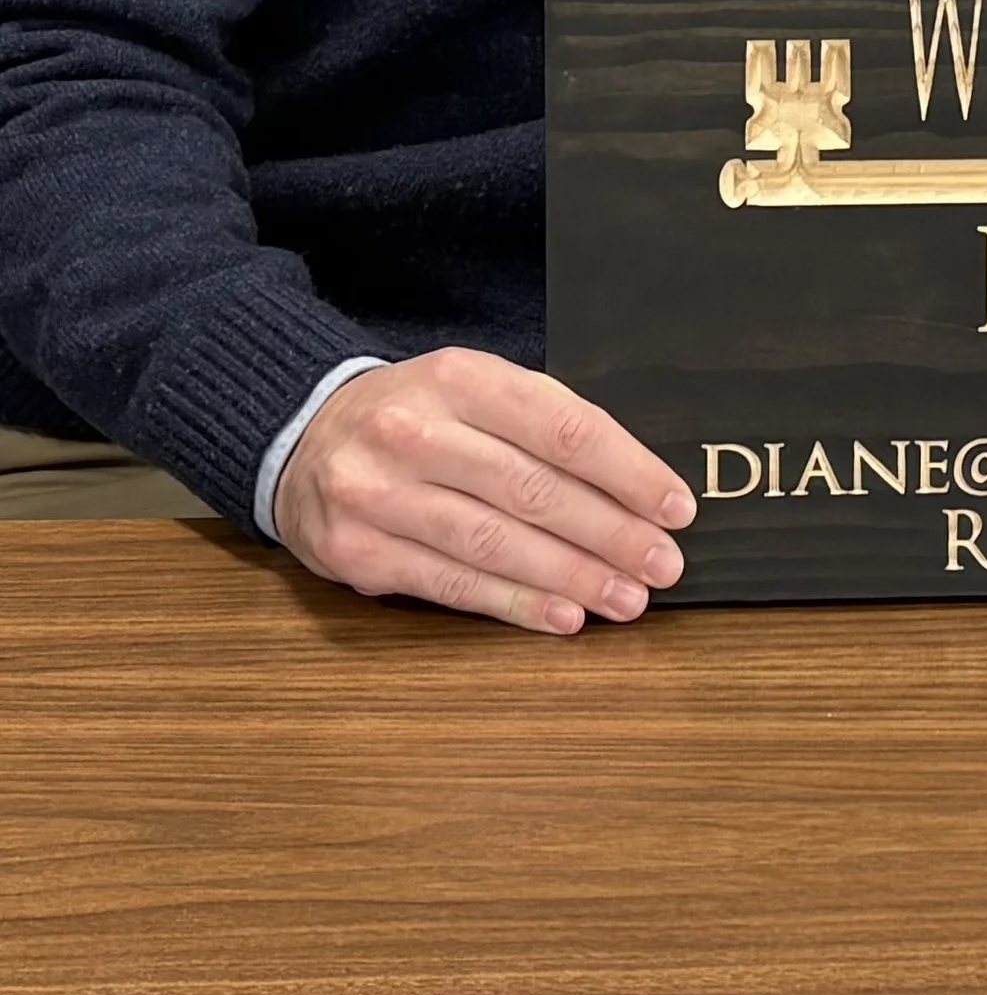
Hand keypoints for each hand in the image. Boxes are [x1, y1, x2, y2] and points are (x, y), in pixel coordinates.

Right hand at [274, 348, 695, 632]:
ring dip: (571, 576)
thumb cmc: (419, 417)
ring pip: (494, 542)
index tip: (675, 507)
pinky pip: (450, 584)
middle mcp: (414, 431)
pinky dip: (515, 603)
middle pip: (532, 490)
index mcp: (459, 378)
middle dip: (610, 533)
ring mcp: (378, 493)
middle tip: (663, 565)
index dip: (627, 471)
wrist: (303, 436)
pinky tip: (562, 616)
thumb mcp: (476, 390)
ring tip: (626, 599)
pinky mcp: (357, 551)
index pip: (562, 427)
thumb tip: (637, 488)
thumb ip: (545, 424)